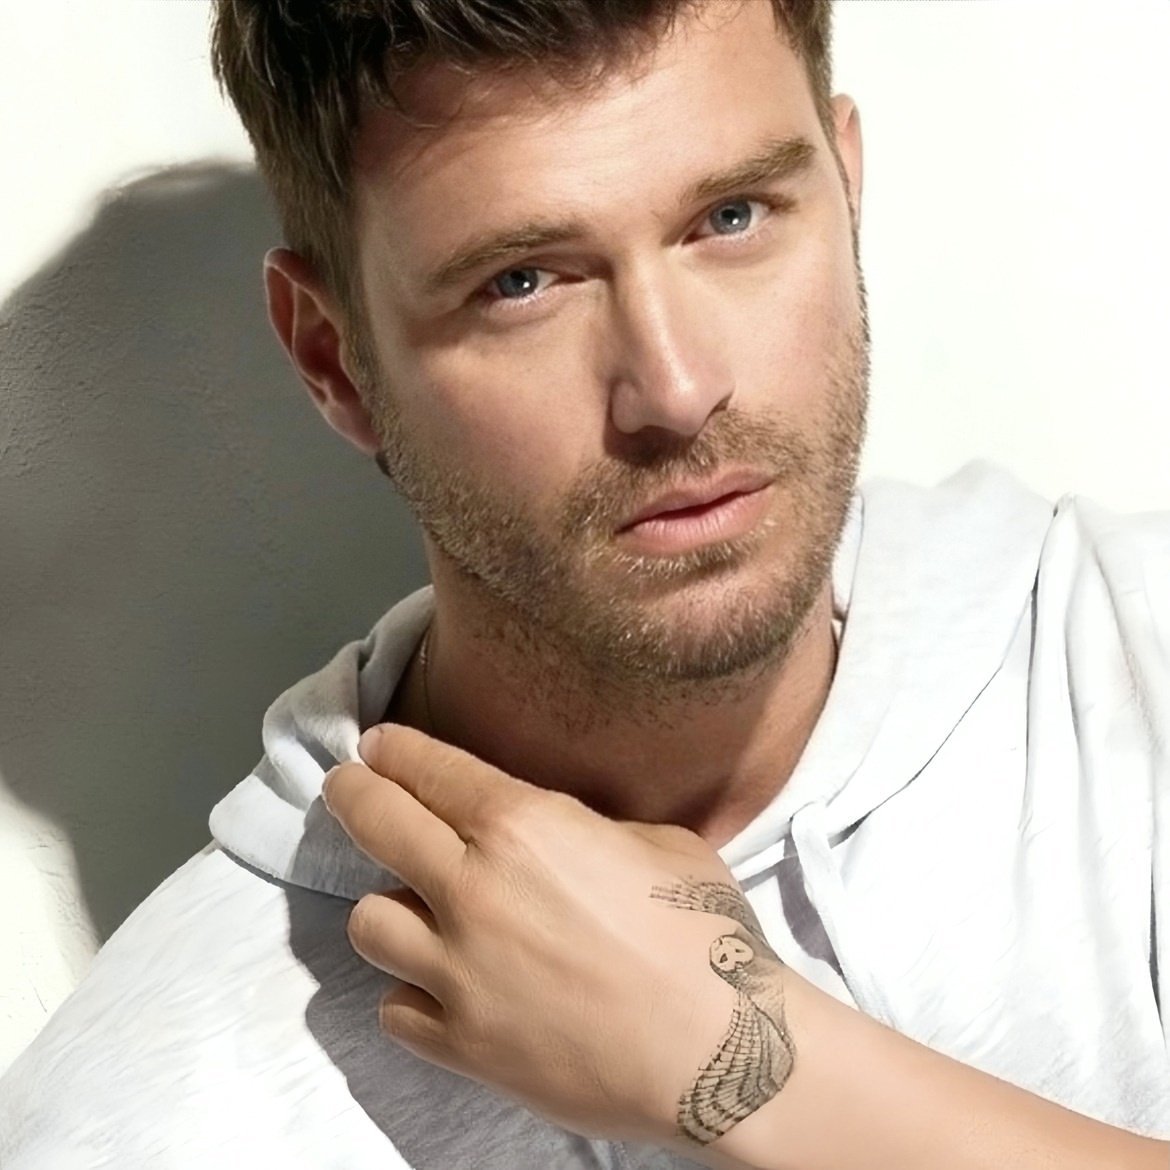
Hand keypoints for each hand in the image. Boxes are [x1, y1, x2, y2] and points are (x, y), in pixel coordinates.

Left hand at [322, 723, 796, 1150]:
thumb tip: (559, 839)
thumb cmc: (703, 933)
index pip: (428, 769)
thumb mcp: (655, 843)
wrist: (718, 1051)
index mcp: (522, 827)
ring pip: (368, 922)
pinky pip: (398, 1008)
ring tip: (416, 909)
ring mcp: (457, 972)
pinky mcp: (460, 1045)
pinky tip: (445, 990)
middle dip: (352, 793)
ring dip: (390, 907)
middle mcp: (472, 890)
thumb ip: (584, 831)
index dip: (392, 750)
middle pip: (375, 823)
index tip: (374, 747)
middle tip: (347, 787)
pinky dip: (415, 994)